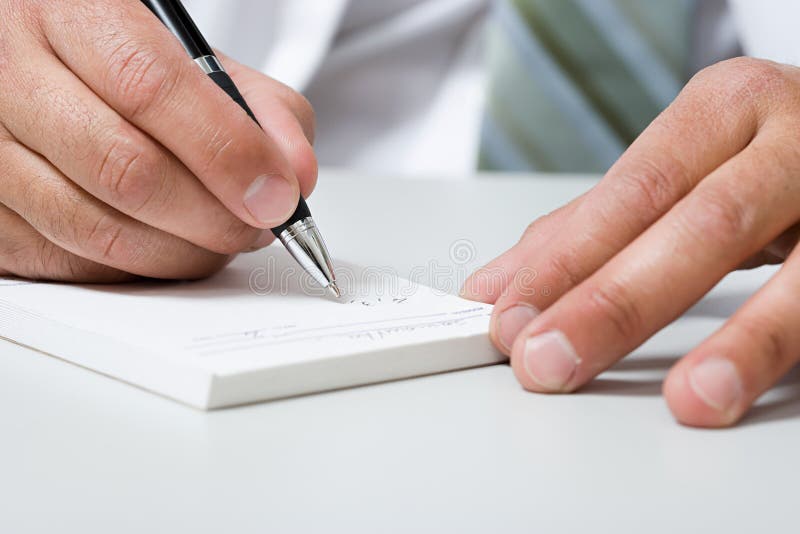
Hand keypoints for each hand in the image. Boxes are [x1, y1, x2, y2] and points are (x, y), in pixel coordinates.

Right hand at [0, 0, 316, 281]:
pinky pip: (73, 265)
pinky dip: (139, 269)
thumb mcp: (200, 62)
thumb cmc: (126, 64)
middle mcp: (11, 76)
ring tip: (221, 237)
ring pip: (97, 231)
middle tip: (259, 224)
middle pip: (125, 170)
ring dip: (183, 252)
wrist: (47, 68)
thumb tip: (295, 177)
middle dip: (214, 216)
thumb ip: (262, 109)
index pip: (150, 87)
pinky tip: (166, 244)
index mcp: (70, 14)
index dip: (226, 151)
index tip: (277, 194)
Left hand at [462, 57, 799, 427]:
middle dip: (615, 302)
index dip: (566, 261)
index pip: (631, 192)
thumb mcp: (686, 170)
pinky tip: (749, 388)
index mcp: (724, 108)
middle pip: (700, 223)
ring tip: (690, 399)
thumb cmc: (767, 153)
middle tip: (548, 361)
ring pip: (795, 270)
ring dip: (739, 340)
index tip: (509, 319)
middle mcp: (790, 139)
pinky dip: (785, 346)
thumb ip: (592, 227)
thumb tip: (498, 287)